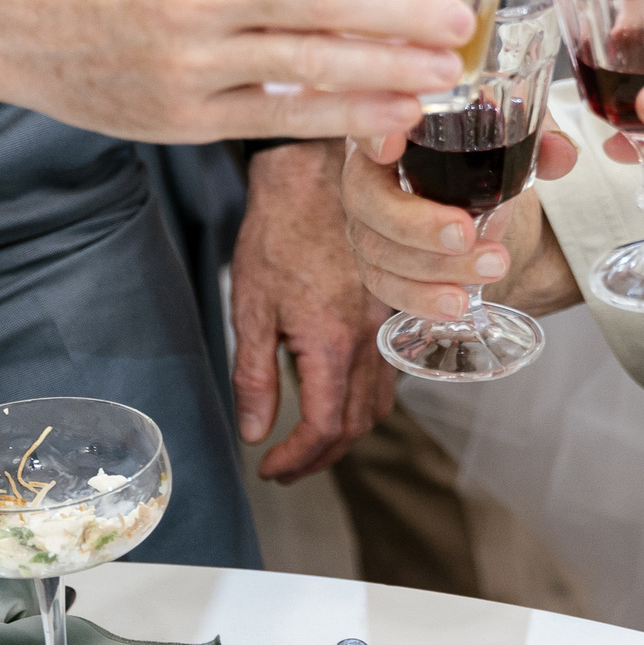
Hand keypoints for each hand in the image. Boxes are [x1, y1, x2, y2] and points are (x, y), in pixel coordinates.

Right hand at [0, 0, 475, 142]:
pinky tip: (390, 113)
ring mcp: (184, 62)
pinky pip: (277, 118)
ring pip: (307, 67)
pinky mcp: (179, 118)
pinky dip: (341, 116)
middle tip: (462, 20)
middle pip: (317, 5)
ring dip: (387, 71)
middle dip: (401, 15)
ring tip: (447, 72)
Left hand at [231, 143, 400, 481]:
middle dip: (321, 456)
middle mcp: (369, 340)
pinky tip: (337, 393)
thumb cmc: (280, 232)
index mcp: (332, 343)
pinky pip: (388, 372)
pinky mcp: (391, 309)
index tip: (270, 468)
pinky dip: (364, 398)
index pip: (325, 427)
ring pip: (379, 402)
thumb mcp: (252, 307)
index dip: (297, 459)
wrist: (321, 176)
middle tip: (285, 465)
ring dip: (346, 431)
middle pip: (358, 425)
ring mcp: (386, 325)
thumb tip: (254, 431)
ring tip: (308, 438)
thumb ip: (254, 375)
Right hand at [342, 125, 583, 319]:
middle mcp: (368, 174)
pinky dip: (422, 298)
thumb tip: (561, 155)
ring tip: (492, 267)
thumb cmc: (483, 158)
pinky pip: (387, 286)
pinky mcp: (378, 265)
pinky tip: (456, 304)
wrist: (483, 209)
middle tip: (466, 234)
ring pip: (379, 250)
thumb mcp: (513, 137)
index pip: (367, 125)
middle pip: (366, 199)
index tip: (394, 146)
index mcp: (393, 127)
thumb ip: (537, 138)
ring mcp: (367, 224)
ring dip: (435, 268)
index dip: (373, 135)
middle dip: (416, 223)